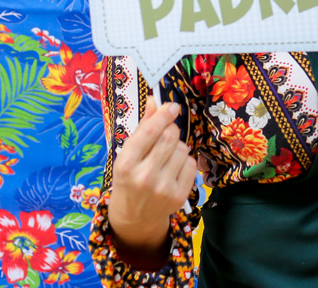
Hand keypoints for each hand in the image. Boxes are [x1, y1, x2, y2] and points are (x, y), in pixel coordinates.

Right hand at [107, 96, 197, 253]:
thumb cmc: (129, 179)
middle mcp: (144, 177)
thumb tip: (154, 100)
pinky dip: (185, 161)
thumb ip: (143, 127)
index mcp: (125, 164)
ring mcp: (163, 188)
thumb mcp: (128, 154)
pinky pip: (191, 164)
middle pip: (169, 137)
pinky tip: (174, 168)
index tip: (172, 106)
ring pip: (182, 149)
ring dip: (177, 146)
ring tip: (166, 156)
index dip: (163, 115)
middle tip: (166, 133)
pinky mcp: (179, 196)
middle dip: (171, 129)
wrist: (135, 218)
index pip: (150, 132)